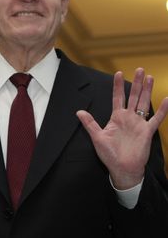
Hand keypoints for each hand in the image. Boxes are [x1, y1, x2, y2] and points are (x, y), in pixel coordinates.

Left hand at [77, 68, 167, 189]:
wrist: (122, 168)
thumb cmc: (109, 154)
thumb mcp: (97, 137)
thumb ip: (90, 123)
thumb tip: (78, 111)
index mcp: (116, 118)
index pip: (117, 97)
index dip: (118, 86)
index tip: (118, 73)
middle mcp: (128, 118)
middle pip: (133, 96)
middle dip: (136, 83)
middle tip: (139, 69)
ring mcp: (138, 124)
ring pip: (144, 103)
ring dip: (147, 91)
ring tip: (150, 77)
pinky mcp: (147, 132)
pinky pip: (156, 119)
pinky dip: (162, 110)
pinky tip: (166, 99)